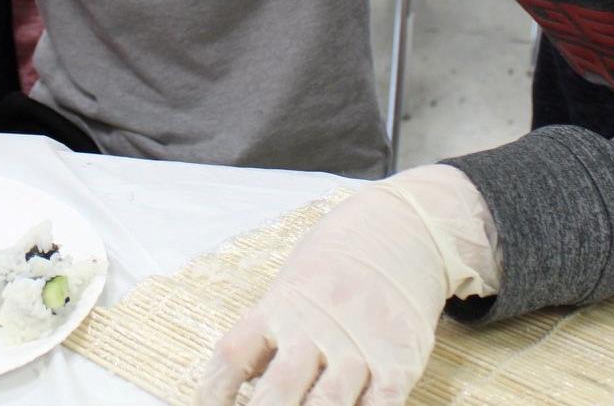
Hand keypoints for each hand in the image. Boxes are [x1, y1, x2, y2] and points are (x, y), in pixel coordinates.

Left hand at [194, 166, 497, 405]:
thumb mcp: (290, 285)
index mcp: (279, 306)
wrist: (400, 226)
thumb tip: (239, 386)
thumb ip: (268, 334)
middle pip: (277, 390)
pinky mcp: (399, 360)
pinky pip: (381, 404)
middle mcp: (314, 326)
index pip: (232, 357)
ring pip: (328, 404)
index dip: (213, 392)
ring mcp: (358, 344)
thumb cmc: (336, 262)